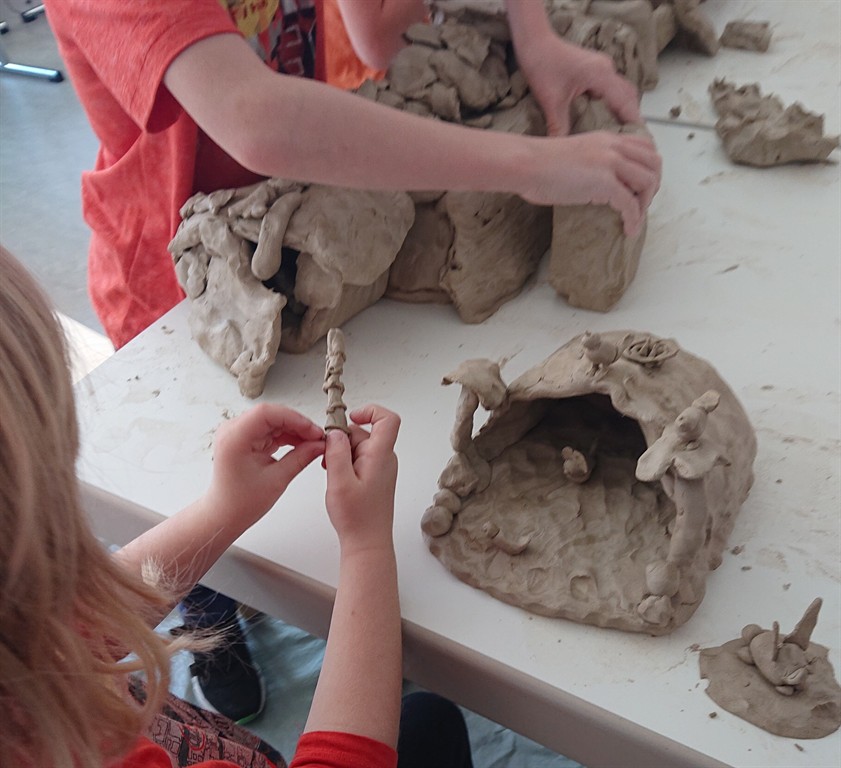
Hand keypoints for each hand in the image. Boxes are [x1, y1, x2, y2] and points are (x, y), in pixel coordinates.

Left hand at [206, 403, 324, 525]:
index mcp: (234, 439)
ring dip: (294, 430)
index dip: (294, 418)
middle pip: (271, 415)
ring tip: (312, 443)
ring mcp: (238, 433)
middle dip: (297, 424)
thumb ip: (301, 458)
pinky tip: (300, 444)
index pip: (267, 413)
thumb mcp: (277, 480)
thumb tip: (319, 445)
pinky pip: (270, 429)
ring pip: (273, 421)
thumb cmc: (240, 502)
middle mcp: (233, 431)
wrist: (225, 513)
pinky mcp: (245, 438)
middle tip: (317, 438)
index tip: (313, 430)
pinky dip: (286, 435)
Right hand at [324, 405, 400, 553]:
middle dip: (342, 439)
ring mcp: (381, 467)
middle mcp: (384, 458)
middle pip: (364, 432)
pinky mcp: (375, 476)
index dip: (370, 411)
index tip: (349, 418)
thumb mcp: (339, 482)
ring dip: (341, 453)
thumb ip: (337, 453)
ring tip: (331, 473)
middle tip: (327, 457)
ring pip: (359, 446)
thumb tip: (336, 431)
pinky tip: (336, 477)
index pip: (388, 419)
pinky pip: (359, 458)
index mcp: (380, 456)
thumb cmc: (357, 518)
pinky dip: (345, 462)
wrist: (367, 542)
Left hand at [519, 34, 640, 135]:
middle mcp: (607, 69)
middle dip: (631, 117)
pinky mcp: (595, 68)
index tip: (637, 141)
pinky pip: (612, 87)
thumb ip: (559, 126)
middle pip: (629, 96)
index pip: (625, 103)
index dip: (633, 122)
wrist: (535, 42)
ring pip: (623, 91)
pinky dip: (614, 102)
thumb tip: (563, 147)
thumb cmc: (542, 64)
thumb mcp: (551, 101)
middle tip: (630, 140)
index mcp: (601, 75)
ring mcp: (602, 67)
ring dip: (624, 109)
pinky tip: (607, 117)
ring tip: (621, 132)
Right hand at [522, 130, 660, 235]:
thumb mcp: (574, 156)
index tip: (640, 186)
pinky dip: (634, 219)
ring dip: (645, 203)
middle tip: (642, 204)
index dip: (649, 167)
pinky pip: (630, 204)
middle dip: (653, 186)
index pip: (644, 146)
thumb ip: (592, 164)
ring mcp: (610, 163)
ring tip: (635, 218)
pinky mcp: (604, 183)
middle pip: (653, 163)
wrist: (526, 164)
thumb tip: (595, 186)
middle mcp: (613, 147)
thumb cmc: (538, 165)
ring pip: (647, 182)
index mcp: (606, 139)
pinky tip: (628, 230)